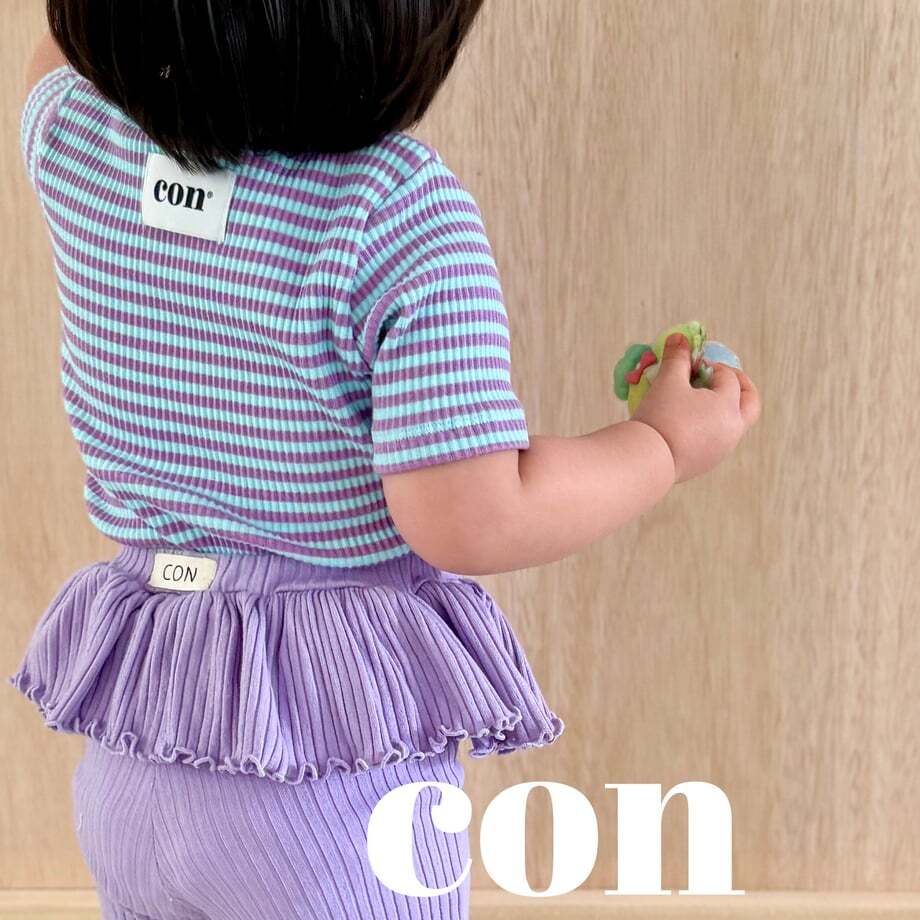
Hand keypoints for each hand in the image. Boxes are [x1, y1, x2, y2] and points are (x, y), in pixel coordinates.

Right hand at [632, 333, 760, 482]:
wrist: (649, 460)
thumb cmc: (661, 416)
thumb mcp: (667, 382)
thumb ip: (677, 358)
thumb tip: (679, 338)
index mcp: (728, 405)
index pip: (728, 377)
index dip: (713, 366)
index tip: (695, 364)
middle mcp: (733, 428)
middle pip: (751, 402)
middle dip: (741, 385)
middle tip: (722, 376)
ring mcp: (723, 448)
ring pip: (735, 422)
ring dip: (724, 407)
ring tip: (701, 399)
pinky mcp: (708, 462)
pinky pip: (718, 438)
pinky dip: (711, 425)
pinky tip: (689, 421)